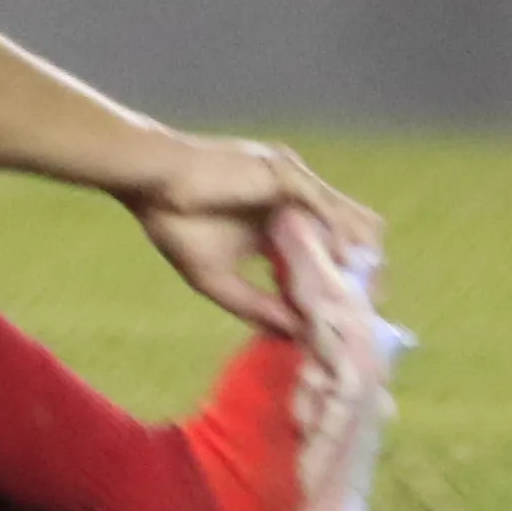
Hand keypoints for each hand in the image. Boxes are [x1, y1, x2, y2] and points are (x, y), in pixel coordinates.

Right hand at [120, 136, 382, 338]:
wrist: (146, 180)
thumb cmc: (172, 222)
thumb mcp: (216, 279)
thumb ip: (258, 306)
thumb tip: (297, 336)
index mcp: (279, 226)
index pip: (327, 256)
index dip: (343, 287)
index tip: (351, 323)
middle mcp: (295, 204)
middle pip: (351, 239)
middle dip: (363, 276)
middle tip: (365, 316)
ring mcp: (295, 186)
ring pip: (351, 221)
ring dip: (360, 260)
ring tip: (361, 297)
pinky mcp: (286, 174)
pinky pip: (327, 209)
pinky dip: (339, 240)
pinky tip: (343, 270)